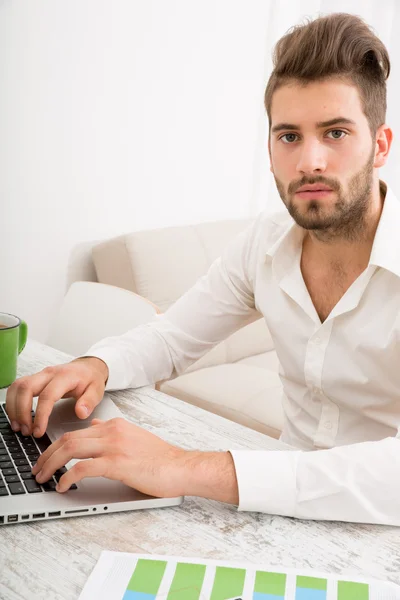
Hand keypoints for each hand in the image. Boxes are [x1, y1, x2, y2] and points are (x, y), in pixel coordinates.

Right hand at [5, 357, 108, 437]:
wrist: (88, 367)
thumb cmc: (91, 379)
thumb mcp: (97, 390)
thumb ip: (89, 401)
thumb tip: (81, 412)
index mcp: (65, 376)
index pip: (47, 395)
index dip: (41, 415)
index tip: (38, 431)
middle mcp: (49, 373)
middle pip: (26, 388)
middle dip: (22, 412)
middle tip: (26, 431)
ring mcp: (40, 375)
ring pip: (18, 387)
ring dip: (14, 407)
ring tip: (19, 427)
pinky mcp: (35, 379)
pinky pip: (17, 387)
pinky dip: (13, 402)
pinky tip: (17, 416)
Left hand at [31, 417, 186, 497]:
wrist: (181, 467)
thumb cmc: (161, 458)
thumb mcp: (135, 437)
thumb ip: (113, 431)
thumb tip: (94, 425)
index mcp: (115, 425)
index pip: (76, 431)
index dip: (55, 445)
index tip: (46, 457)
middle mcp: (112, 431)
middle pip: (68, 438)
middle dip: (47, 454)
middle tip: (37, 469)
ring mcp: (114, 446)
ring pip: (70, 449)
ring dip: (51, 464)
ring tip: (43, 477)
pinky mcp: (117, 464)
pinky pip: (82, 468)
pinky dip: (67, 476)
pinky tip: (62, 485)